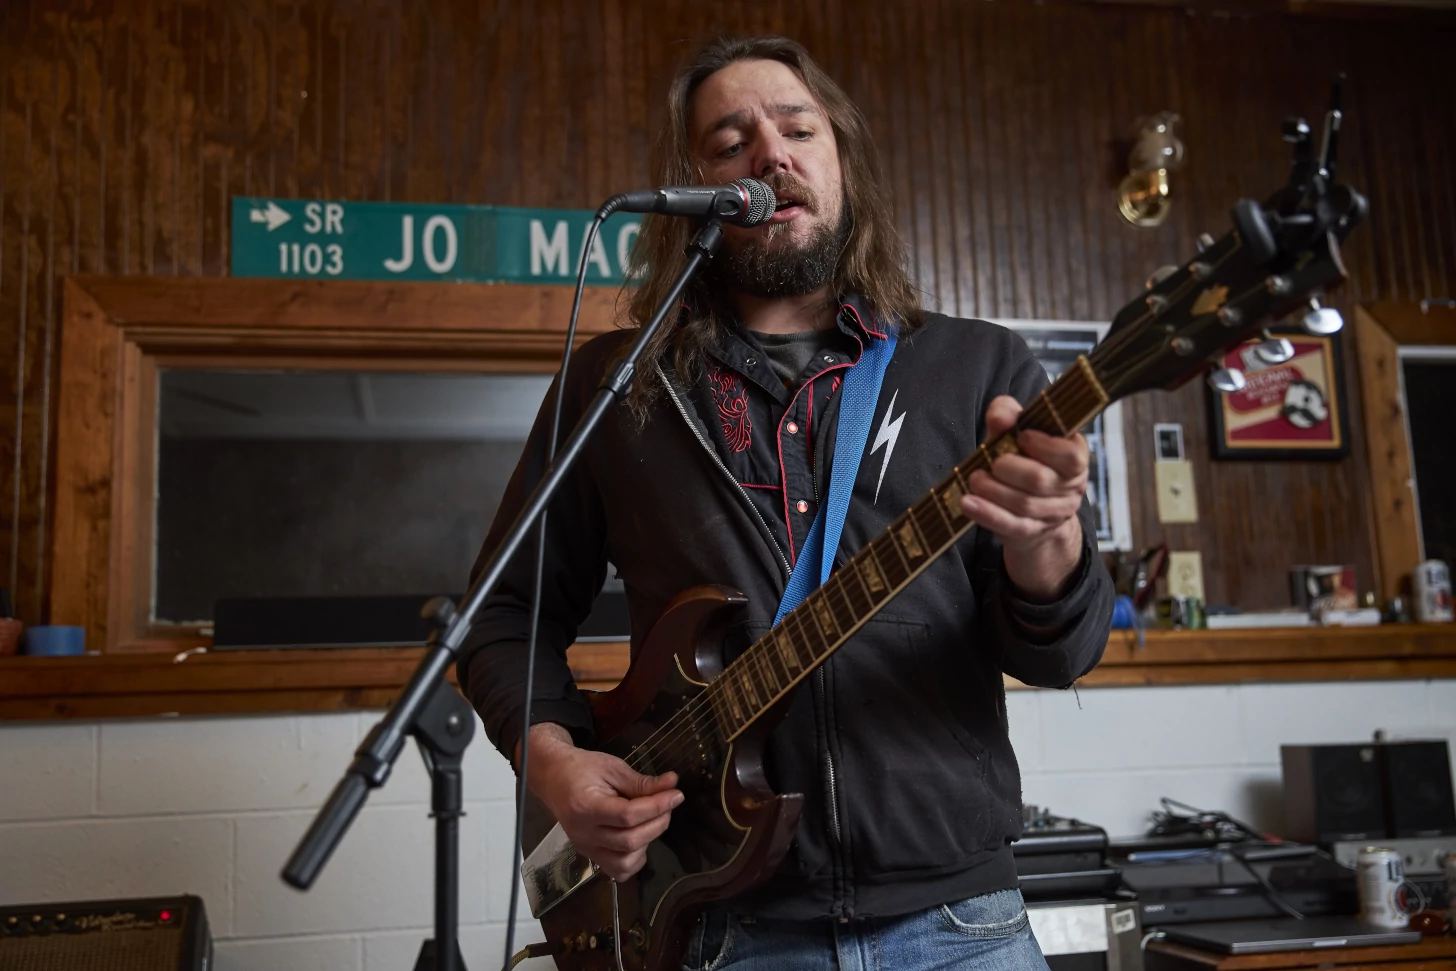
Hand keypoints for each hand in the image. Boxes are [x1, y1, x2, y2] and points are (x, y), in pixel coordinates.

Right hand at [523, 723, 682, 881]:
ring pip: (624, 862)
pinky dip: (634, 860)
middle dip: (657, 823)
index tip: (676, 794)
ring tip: (652, 820)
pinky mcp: (590, 855)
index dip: (657, 806)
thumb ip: (642, 782)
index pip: (628, 815)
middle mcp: (583, 833)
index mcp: (586, 807)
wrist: (555, 778)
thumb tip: (672, 784)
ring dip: (647, 843)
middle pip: (629, 841)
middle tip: (668, 804)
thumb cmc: (582, 769)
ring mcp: (585, 848)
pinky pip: (617, 870)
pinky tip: (640, 839)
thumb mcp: (613, 767)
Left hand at [960, 395, 1088, 599]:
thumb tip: (1001, 417)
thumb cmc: (1024, 459)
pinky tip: (967, 502)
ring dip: (992, 490)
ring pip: (1024, 504)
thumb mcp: (1017, 432)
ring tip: (974, 479)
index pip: (1071, 456)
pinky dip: (986, 513)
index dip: (1044, 446)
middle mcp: (1071, 487)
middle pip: (1040, 480)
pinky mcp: (1032, 531)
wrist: (1031, 506)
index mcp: (1075, 458)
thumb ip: (1009, 415)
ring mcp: (1053, 513)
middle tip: (991, 462)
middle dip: (1009, 468)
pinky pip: (1010, 525)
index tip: (1022, 437)